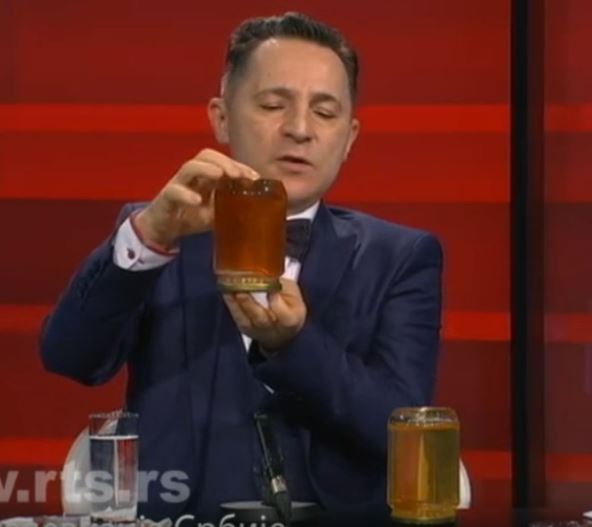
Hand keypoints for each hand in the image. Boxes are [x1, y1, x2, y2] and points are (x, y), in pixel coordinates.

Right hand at [135, 149, 258, 248]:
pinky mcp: (166, 198)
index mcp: (207, 176)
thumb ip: (233, 207)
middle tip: (238, 175)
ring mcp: (178, 184)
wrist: (164, 229)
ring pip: (189, 168)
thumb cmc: (192, 216)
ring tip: (220, 176)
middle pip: (206, 156)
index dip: (240, 166)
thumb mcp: (217, 213)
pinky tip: (197, 201)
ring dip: (206, 169)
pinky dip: (186, 194)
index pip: (223, 162)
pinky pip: (174, 191)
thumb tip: (259, 210)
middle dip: (224, 162)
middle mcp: (193, 176)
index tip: (255, 178)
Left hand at [223, 278, 306, 350]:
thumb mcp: (294, 294)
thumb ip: (283, 286)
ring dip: (236, 302)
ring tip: (230, 286)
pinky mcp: (245, 328)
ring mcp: (257, 331)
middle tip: (242, 288)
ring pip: (245, 319)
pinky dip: (230, 303)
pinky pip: (236, 316)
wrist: (281, 330)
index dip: (278, 304)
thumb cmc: (289, 306)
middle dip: (250, 303)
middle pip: (261, 319)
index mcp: (292, 320)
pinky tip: (226, 290)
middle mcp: (274, 330)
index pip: (286, 317)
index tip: (271, 290)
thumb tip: (268, 273)